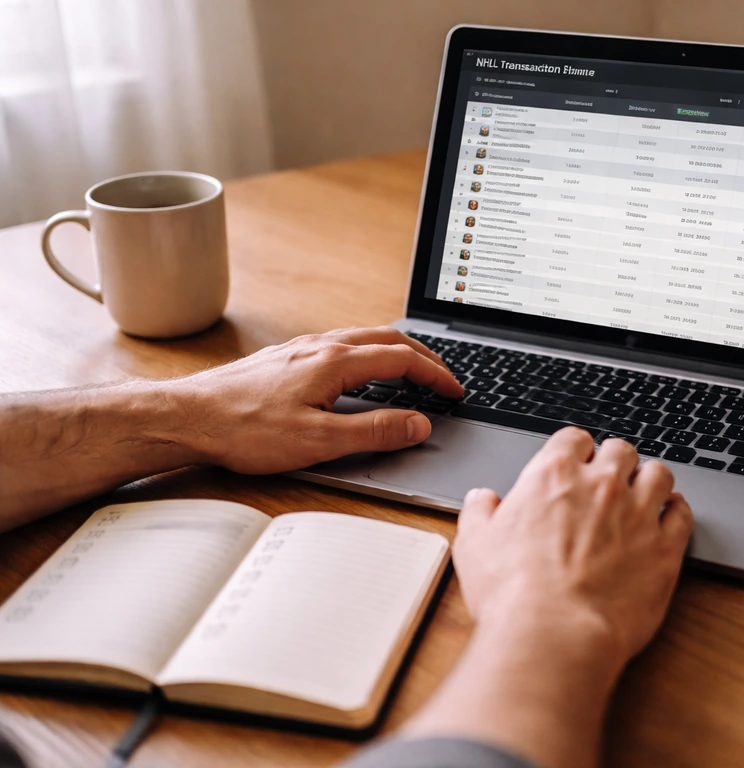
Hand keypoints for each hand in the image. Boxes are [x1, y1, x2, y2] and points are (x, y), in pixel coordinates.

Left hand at [168, 326, 463, 472]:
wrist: (186, 417)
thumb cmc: (243, 430)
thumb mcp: (318, 441)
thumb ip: (374, 432)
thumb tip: (418, 424)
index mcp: (335, 362)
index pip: (402, 359)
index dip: (435, 375)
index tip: (455, 391)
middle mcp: (320, 346)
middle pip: (388, 339)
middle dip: (424, 357)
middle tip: (445, 378)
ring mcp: (301, 348)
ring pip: (363, 337)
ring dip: (397, 351)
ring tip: (413, 370)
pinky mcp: (285, 357)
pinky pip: (341, 343)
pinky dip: (369, 352)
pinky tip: (361, 370)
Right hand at [454, 427, 692, 669]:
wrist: (554, 635)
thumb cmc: (512, 593)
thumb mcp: (474, 545)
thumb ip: (479, 513)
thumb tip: (482, 500)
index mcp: (553, 475)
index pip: (574, 439)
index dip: (576, 449)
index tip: (576, 461)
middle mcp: (601, 486)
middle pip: (621, 450)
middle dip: (616, 460)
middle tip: (611, 479)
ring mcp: (637, 514)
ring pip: (659, 474)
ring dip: (651, 480)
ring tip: (644, 493)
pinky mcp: (665, 548)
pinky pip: (683, 514)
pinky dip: (677, 511)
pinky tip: (670, 516)